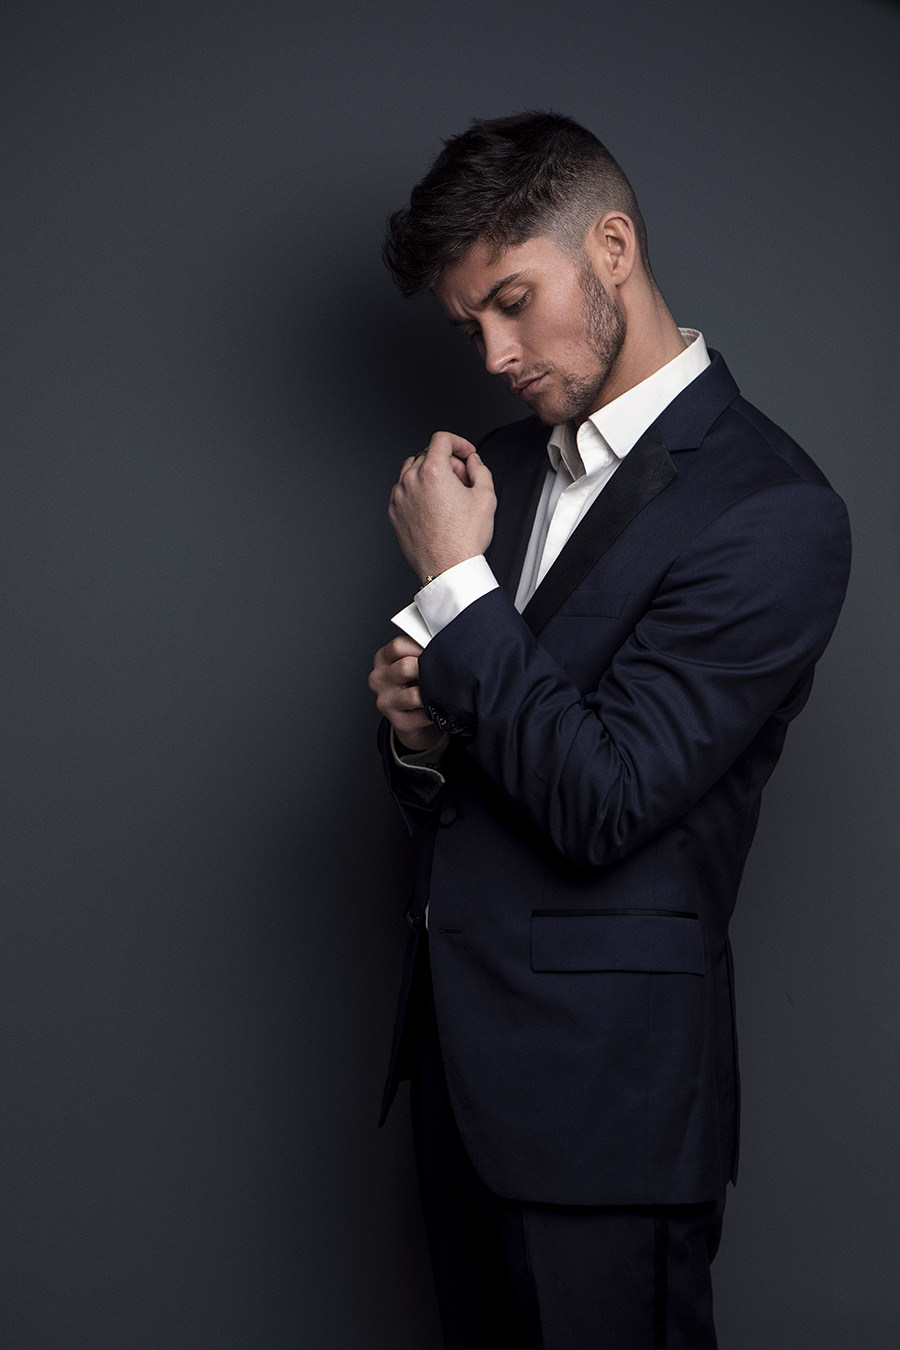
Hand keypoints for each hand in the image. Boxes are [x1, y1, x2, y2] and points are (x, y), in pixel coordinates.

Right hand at [368, 636, 444, 753]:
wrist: (413, 720)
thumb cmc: (417, 685)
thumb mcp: (414, 663)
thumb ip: (422, 650)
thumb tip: (445, 641)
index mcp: (382, 659)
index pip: (398, 645)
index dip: (421, 646)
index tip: (437, 650)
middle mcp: (379, 679)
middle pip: (405, 667)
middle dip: (429, 669)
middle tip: (444, 672)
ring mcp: (386, 701)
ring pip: (415, 695)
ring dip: (433, 693)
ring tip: (442, 691)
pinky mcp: (398, 722)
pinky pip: (424, 714)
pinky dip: (436, 712)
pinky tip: (440, 708)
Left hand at [388, 431, 495, 581]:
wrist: (447, 568)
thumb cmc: (464, 539)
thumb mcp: (486, 498)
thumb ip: (481, 470)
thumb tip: (473, 462)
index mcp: (433, 472)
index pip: (442, 439)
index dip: (458, 442)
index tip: (465, 453)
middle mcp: (411, 480)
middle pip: (428, 454)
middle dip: (448, 462)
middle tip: (463, 481)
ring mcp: (399, 496)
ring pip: (412, 470)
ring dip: (429, 474)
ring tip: (446, 494)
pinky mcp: (394, 512)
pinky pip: (403, 490)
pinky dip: (417, 490)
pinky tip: (433, 506)